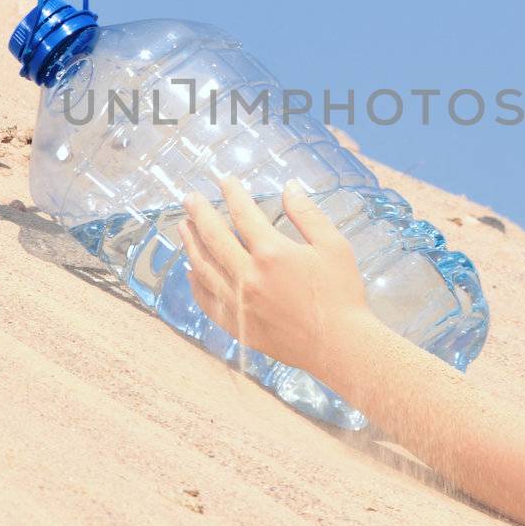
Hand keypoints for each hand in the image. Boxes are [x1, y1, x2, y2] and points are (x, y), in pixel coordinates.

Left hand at [180, 176, 375, 374]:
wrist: (339, 346)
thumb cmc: (341, 294)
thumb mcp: (333, 245)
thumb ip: (307, 214)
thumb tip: (289, 186)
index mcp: (272, 253)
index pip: (243, 213)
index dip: (232, 193)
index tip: (225, 180)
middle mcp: (249, 276)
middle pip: (214, 237)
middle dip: (199, 213)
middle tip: (189, 198)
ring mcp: (240, 303)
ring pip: (205, 268)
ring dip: (191, 244)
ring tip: (183, 227)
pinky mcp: (239, 326)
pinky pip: (208, 302)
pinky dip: (196, 285)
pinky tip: (192, 273)